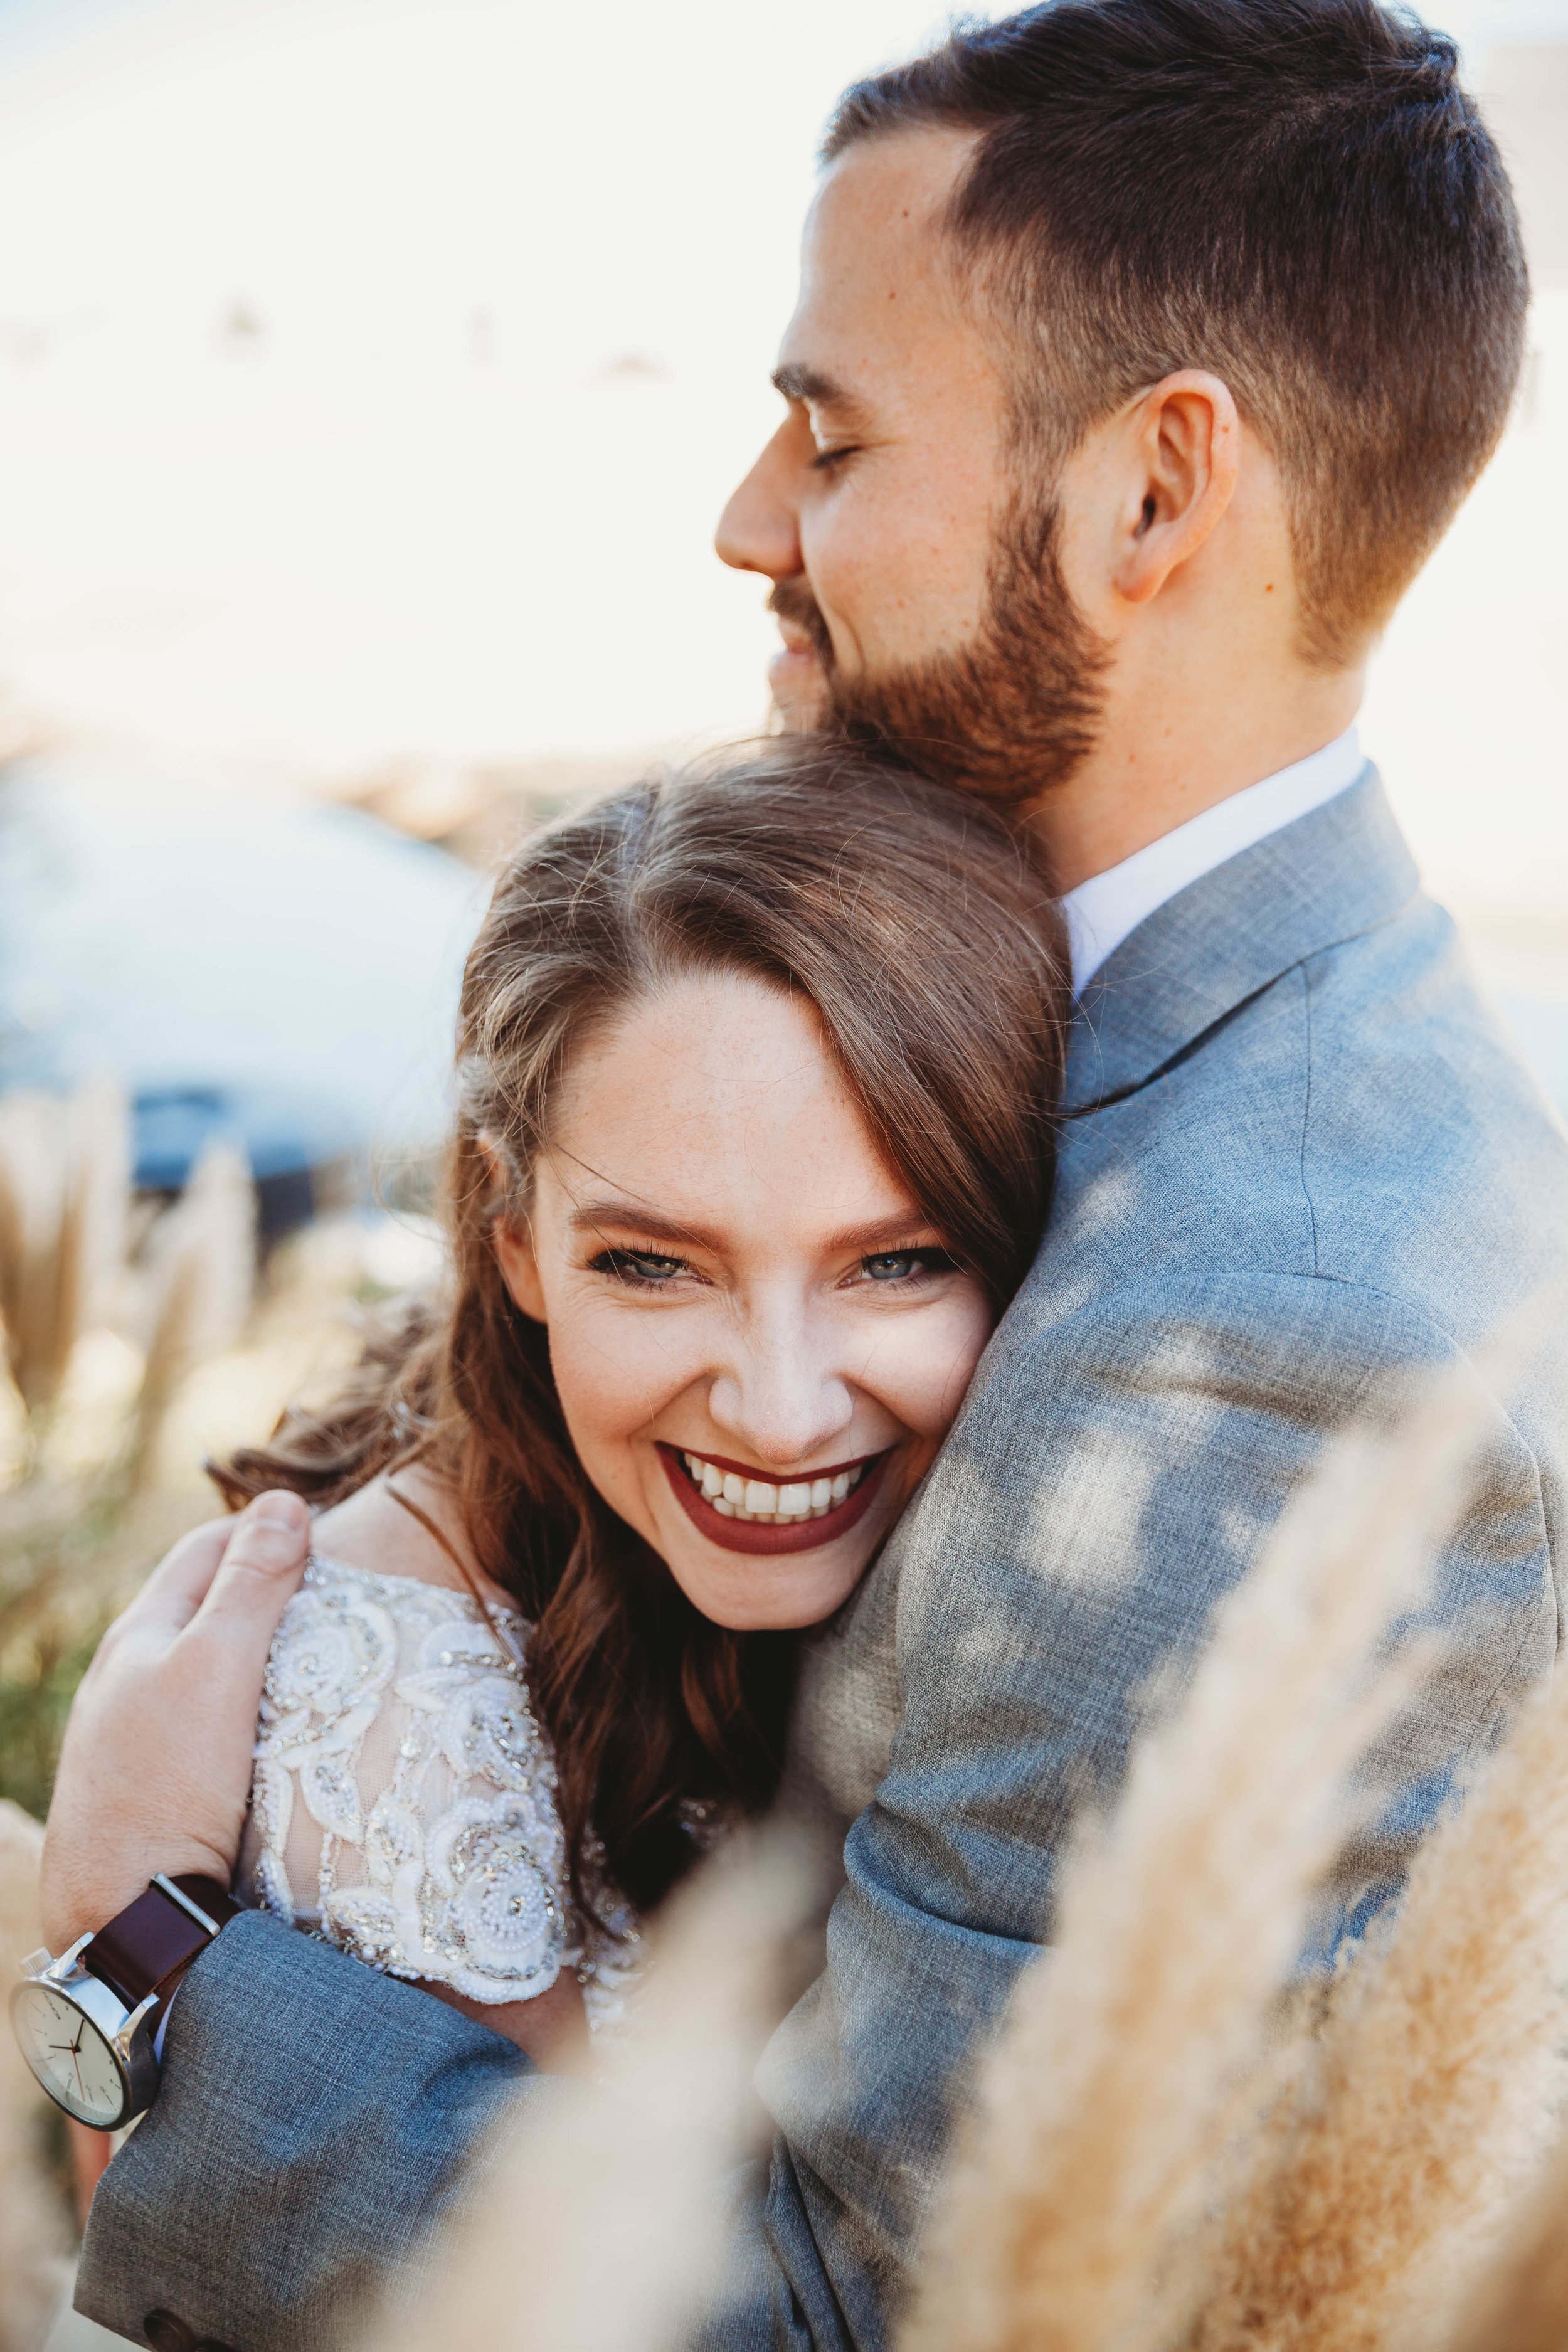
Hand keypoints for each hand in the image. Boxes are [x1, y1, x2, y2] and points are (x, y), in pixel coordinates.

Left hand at [41, 1492, 311, 1950]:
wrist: (123, 1917)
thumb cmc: (169, 1783)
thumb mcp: (217, 1667)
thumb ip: (251, 1584)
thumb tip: (285, 1502)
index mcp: (137, 1634)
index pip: (206, 1548)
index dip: (266, 1528)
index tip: (331, 1533)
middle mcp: (123, 1679)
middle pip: (201, 1605)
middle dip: (263, 1584)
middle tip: (336, 1591)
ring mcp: (129, 1737)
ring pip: (199, 1666)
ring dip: (253, 1649)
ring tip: (315, 1658)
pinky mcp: (144, 1788)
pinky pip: (199, 1720)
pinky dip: (240, 1702)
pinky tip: (272, 1731)